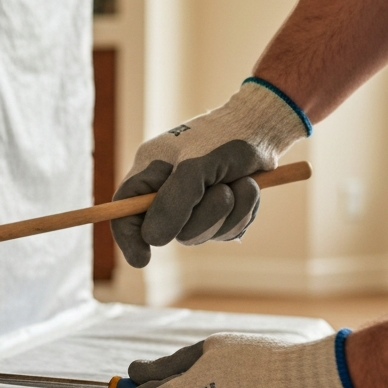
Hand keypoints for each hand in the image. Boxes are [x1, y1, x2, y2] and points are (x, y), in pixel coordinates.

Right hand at [111, 78, 309, 267]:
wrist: (263, 128)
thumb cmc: (224, 138)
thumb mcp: (194, 167)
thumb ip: (172, 203)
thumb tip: (153, 239)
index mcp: (150, 174)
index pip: (125, 211)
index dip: (129, 237)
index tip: (142, 259)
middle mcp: (168, 191)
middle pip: (170, 231)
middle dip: (203, 215)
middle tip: (220, 188)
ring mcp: (194, 205)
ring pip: (202, 234)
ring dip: (229, 211)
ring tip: (240, 182)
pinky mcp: (220, 213)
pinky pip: (227, 231)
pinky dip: (243, 211)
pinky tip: (247, 187)